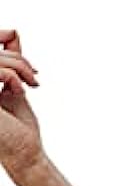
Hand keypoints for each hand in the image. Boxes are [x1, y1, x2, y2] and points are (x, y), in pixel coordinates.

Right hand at [0, 27, 43, 181]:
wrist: (24, 153)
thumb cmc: (19, 128)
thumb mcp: (13, 85)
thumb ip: (10, 61)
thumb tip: (13, 32)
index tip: (13, 36)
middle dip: (16, 57)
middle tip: (33, 75)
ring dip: (18, 66)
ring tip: (31, 83)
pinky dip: (13, 75)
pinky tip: (20, 90)